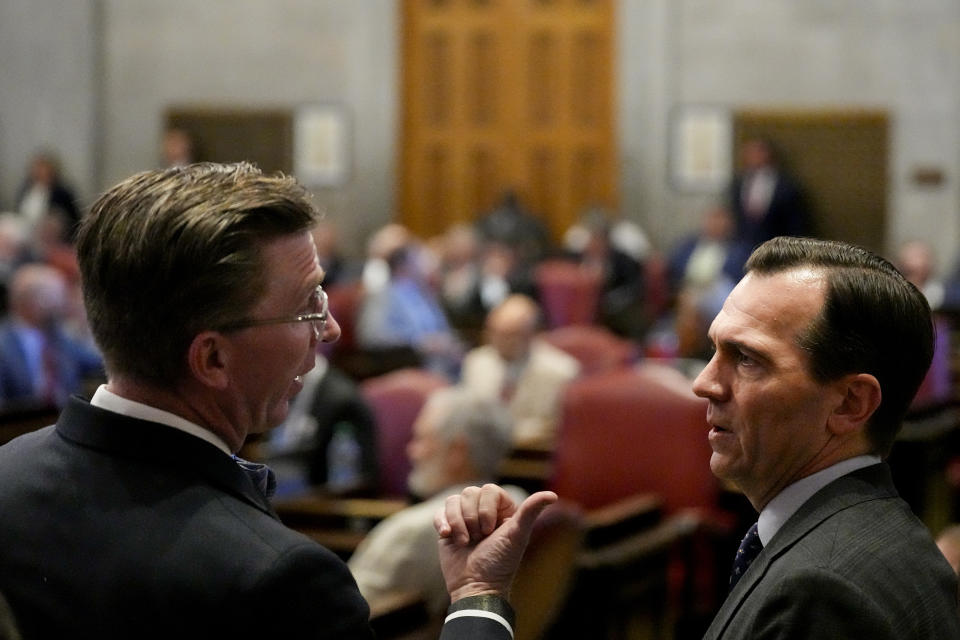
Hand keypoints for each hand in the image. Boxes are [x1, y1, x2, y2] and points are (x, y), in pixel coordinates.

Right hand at [434, 483, 557, 602]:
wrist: (475, 586)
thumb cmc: (500, 563)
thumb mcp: (517, 535)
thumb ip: (531, 512)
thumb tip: (552, 495)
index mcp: (502, 510)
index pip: (489, 490)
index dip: (486, 509)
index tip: (490, 531)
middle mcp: (483, 511)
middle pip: (470, 492)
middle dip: (472, 518)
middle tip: (479, 539)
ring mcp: (464, 519)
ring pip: (453, 500)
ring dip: (458, 523)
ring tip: (465, 542)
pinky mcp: (448, 528)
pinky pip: (440, 512)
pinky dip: (443, 523)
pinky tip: (448, 536)